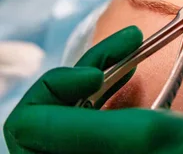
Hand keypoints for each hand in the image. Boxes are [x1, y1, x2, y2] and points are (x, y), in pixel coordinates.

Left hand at [4, 26, 182, 153]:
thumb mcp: (148, 138)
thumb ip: (78, 130)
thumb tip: (30, 113)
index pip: (26, 124)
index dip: (55, 89)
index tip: (96, 74)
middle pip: (47, 115)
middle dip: (82, 71)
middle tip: (123, 47)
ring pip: (71, 112)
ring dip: (98, 73)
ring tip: (131, 49)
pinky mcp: (118, 150)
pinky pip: (93, 119)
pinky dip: (108, 89)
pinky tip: (131, 74)